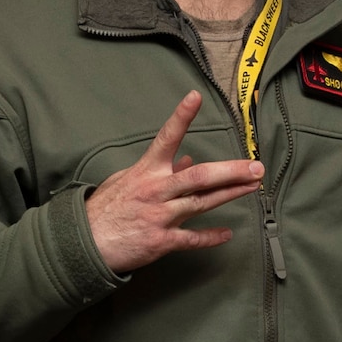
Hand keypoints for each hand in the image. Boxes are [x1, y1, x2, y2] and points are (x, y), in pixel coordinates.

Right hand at [86, 92, 263, 274]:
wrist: (85, 244)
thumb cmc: (105, 209)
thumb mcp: (127, 181)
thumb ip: (158, 170)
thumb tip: (188, 160)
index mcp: (146, 171)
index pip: (166, 138)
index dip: (181, 117)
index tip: (195, 97)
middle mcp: (156, 190)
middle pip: (199, 176)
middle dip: (230, 170)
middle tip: (256, 166)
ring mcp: (160, 216)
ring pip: (202, 203)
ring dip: (231, 194)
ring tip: (254, 186)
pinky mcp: (161, 241)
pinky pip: (192, 239)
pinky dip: (210, 237)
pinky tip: (227, 234)